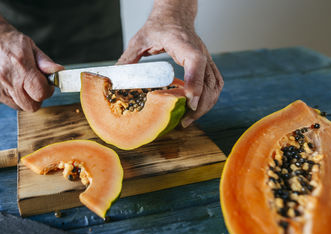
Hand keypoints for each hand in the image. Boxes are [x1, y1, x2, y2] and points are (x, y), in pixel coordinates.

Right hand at [0, 0, 63, 110]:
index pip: (40, 93)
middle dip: (37, 99)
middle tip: (36, 87)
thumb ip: (46, 62)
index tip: (47, 85)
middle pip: (31, 106)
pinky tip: (10, 82)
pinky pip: (7, 102)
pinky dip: (13, 95)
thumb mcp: (31, 47)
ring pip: (19, 106)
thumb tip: (59, 72)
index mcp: (21, 66)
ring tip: (21, 82)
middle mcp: (7, 78)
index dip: (47, 91)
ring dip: (25, 98)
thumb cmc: (9, 41)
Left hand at [117, 0, 223, 126]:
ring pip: (215, 85)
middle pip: (209, 81)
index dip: (194, 82)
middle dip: (200, 104)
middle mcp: (199, 51)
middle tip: (185, 121)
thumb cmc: (160, 25)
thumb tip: (116, 78)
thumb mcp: (139, 39)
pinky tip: (197, 107)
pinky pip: (215, 83)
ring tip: (190, 118)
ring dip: (206, 104)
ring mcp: (206, 58)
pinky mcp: (207, 64)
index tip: (189, 101)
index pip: (195, 61)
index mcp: (182, 43)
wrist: (175, 14)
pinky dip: (209, 97)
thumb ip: (128, 58)